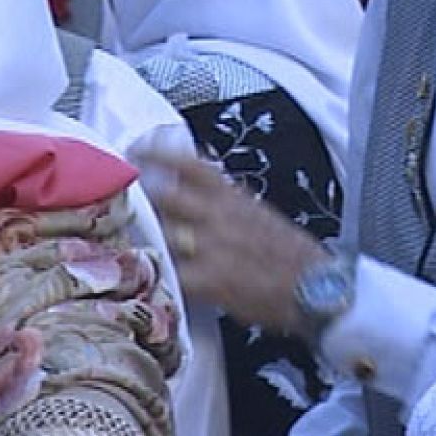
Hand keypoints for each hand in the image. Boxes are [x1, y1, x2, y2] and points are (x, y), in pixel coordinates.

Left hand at [137, 148, 327, 333]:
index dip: (158, 151)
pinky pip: (173, 274)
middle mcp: (219, 216)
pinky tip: (153, 277)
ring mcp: (212, 248)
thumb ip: (226, 202)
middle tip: (119, 195)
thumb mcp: (257, 214)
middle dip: (140, 193)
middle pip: (166, 193)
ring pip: (163, 232)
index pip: (190, 163)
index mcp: (232, 197)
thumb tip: (196, 193)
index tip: (136, 148)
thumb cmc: (289, 253)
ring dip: (145, 235)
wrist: (317, 286)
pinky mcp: (210, 281)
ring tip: (131, 239)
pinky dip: (161, 274)